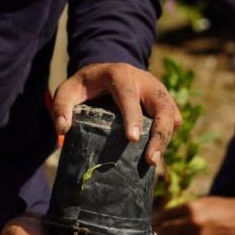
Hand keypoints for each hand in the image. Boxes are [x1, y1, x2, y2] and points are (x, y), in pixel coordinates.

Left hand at [52, 62, 179, 166]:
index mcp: (120, 75)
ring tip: (152, 161)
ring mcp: (158, 91)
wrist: (106, 73)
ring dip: (166, 138)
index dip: (132, 116)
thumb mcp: (68, 90)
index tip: (132, 138)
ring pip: (172, 114)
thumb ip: (61, 106)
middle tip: (150, 160)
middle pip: (161, 106)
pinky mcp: (165, 102)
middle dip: (159, 133)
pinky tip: (155, 152)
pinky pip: (173, 120)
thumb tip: (63, 129)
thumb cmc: (86, 85)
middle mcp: (144, 81)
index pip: (129, 95)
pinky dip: (167, 136)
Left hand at [154, 195, 234, 234]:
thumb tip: (165, 217)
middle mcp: (193, 223)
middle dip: (156, 234)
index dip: (152, 221)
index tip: (145, 224)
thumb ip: (184, 210)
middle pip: (165, 231)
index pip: (163, 216)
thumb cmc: (222, 207)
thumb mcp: (202, 203)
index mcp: (190, 207)